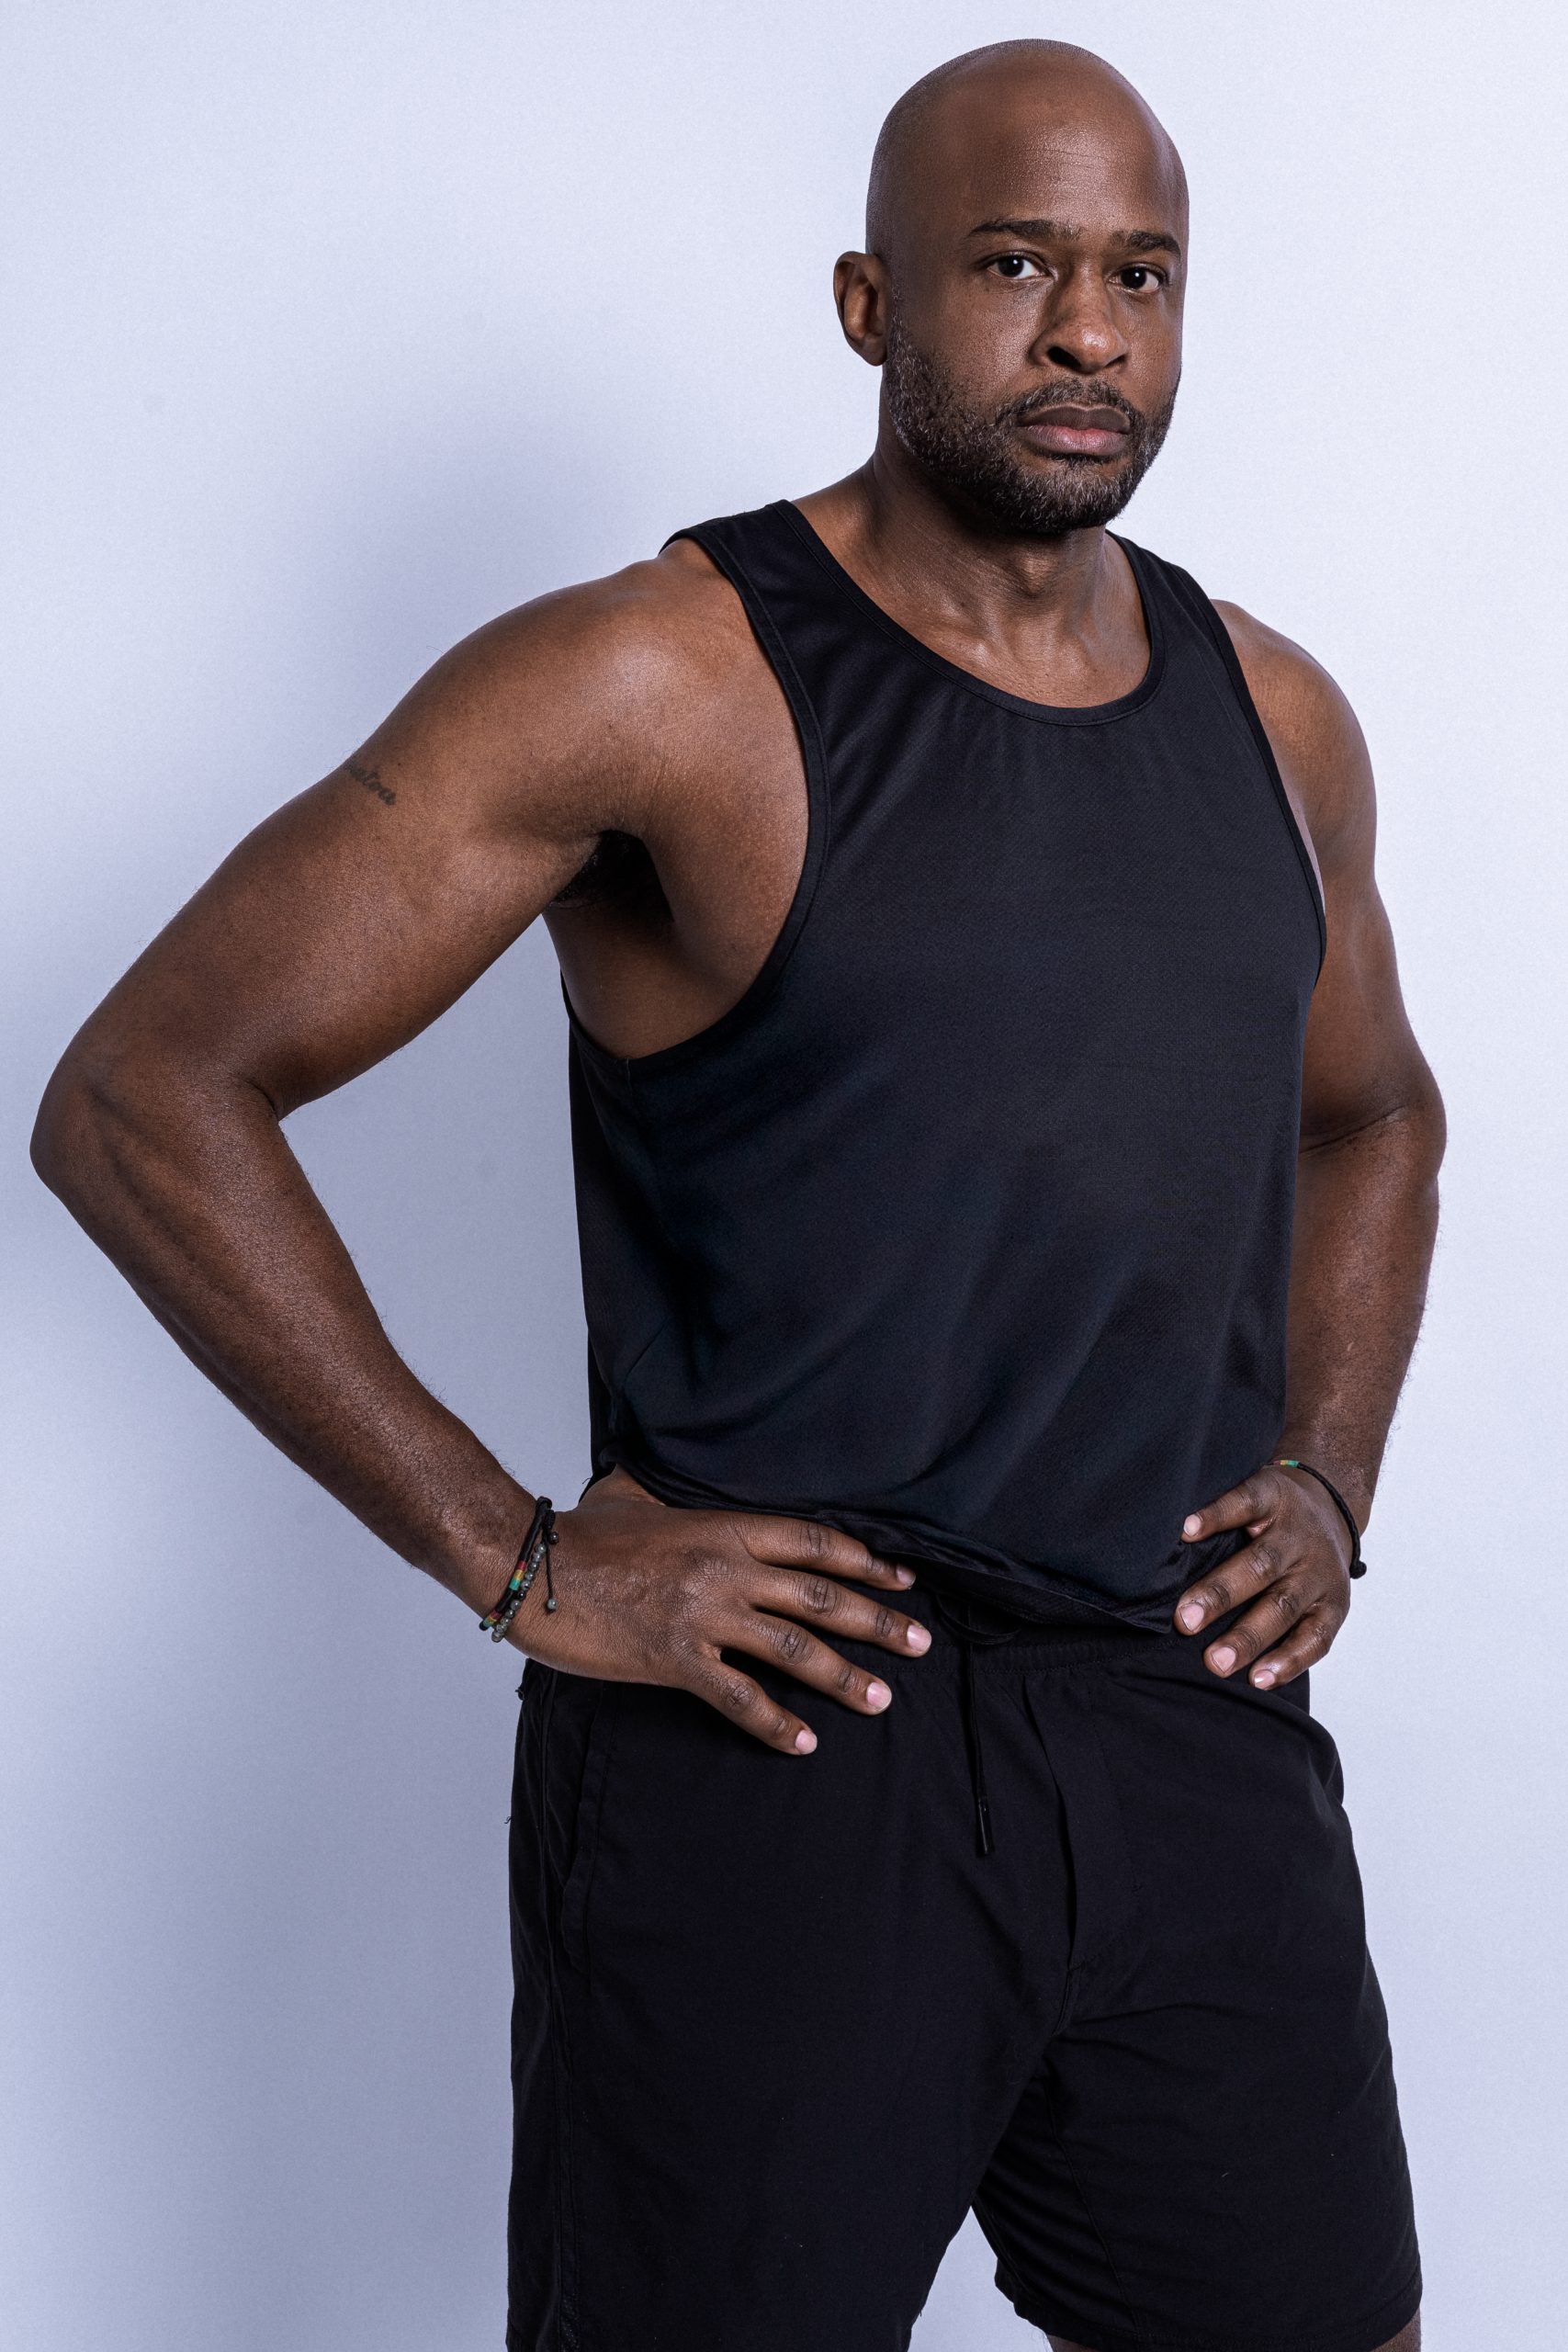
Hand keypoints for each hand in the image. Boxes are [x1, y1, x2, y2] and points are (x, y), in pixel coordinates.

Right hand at [506, 1468, 930, 1753]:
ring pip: (794, 1648)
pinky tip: (804, 1743)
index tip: (903, 1579)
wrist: (530, 1564)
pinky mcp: (675, 1659)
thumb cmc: (580, 1533)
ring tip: (881, 1698)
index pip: (813, 1542)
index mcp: (723, 1526)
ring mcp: (704, 1615)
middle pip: (820, 1595)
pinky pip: (739, 1697)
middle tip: (919, 1643)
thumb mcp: (637, 1498)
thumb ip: (673, 1501)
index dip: (865, 1561)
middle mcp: (725, 1568)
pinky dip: (776, 1724)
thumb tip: (674, 1485)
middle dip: (877, 1620)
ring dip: (843, 1677)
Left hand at [1174, 1462, 1359, 1688]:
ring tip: (1216, 1662)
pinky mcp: (1335, 1606)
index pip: (1245, 1501)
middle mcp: (1299, 1537)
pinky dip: (1289, 1661)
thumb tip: (1161, 1540)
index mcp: (1273, 1500)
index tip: (1183, 1530)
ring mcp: (1319, 1574)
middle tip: (1184, 1620)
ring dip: (1249, 1637)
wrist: (1334, 1512)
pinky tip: (1259, 1679)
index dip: (1216, 1515)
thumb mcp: (1251, 1493)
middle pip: (1261, 1565)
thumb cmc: (1272, 1513)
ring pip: (1284, 1606)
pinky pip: (1316, 1638)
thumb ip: (1218, 1513)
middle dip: (1220, 1594)